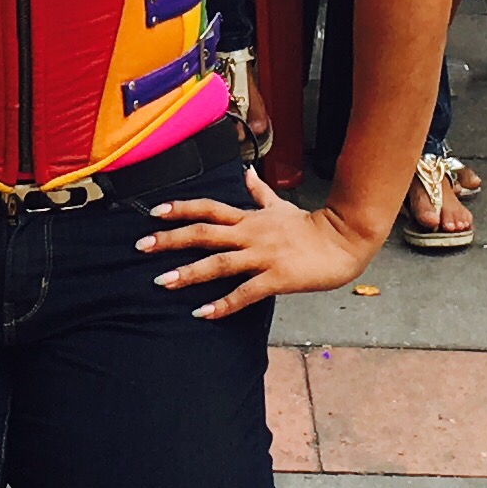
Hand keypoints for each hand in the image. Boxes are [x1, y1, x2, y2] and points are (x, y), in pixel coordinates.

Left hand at [138, 169, 376, 315]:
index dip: (181, 209)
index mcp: (250, 218)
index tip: (154, 212)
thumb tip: (245, 174)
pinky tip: (203, 313)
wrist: (344, 240)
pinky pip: (244, 293)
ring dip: (189, 273)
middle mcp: (250, 234)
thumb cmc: (312, 226)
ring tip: (162, 282)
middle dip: (171, 239)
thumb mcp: (281, 206)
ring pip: (219, 263)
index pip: (209, 209)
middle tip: (142, 246)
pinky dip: (223, 304)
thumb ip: (259, 194)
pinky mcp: (276, 278)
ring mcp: (262, 256)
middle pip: (204, 233)